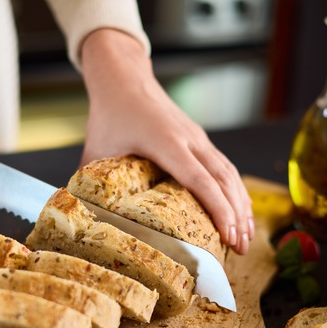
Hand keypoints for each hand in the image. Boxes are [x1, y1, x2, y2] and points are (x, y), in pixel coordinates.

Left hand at [80, 29, 253, 254]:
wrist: (124, 79)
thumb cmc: (110, 113)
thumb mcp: (96, 149)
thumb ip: (90, 183)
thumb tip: (82, 215)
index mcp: (166, 143)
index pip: (200, 180)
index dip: (218, 209)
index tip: (228, 236)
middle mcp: (190, 140)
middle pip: (224, 180)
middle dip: (236, 215)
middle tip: (241, 248)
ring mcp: (198, 138)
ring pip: (230, 173)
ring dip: (241, 204)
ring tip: (245, 236)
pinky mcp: (200, 138)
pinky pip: (225, 166)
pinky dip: (235, 189)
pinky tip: (239, 209)